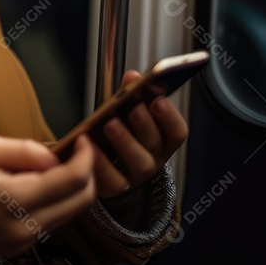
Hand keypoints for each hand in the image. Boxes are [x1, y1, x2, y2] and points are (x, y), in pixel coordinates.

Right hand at [0, 134, 97, 258]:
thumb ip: (20, 149)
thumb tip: (52, 157)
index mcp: (15, 199)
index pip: (72, 180)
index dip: (86, 157)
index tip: (83, 140)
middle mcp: (28, 226)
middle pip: (82, 201)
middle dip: (87, 173)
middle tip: (75, 152)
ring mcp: (27, 241)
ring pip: (71, 212)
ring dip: (71, 188)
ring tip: (50, 167)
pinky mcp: (23, 247)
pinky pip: (53, 221)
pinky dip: (55, 201)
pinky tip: (35, 186)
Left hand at [91, 70, 188, 197]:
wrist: (102, 169)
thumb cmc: (116, 135)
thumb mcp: (124, 113)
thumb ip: (129, 95)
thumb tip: (134, 77)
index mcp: (161, 141)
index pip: (177, 132)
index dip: (170, 116)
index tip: (158, 99)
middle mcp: (153, 159)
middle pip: (156, 145)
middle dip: (145, 124)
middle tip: (134, 108)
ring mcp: (135, 176)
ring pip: (139, 164)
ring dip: (125, 141)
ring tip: (110, 123)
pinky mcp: (114, 188)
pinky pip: (112, 180)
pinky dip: (100, 162)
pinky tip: (88, 142)